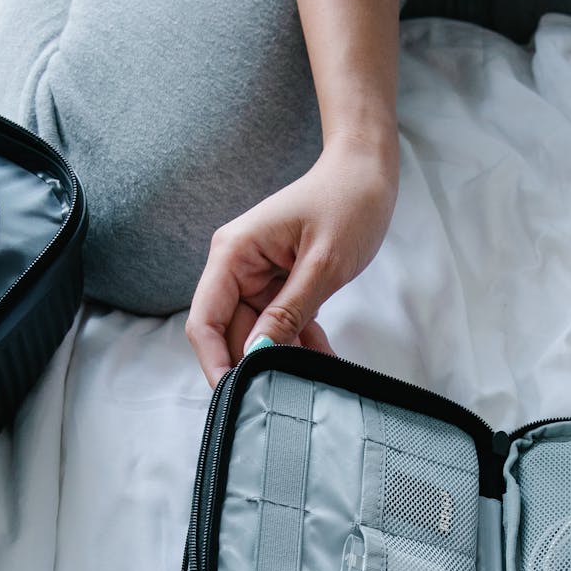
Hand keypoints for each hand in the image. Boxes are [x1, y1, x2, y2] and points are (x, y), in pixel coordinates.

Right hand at [186, 134, 398, 386]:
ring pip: (259, 336)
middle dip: (257, 365)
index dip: (214, 361)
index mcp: (234, 254)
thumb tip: (257, 353)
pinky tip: (324, 362)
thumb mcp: (323, 263)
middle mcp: (237, 268)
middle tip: (289, 395)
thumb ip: (290, 311)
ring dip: (285, 359)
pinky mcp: (279, 286)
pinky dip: (301, 345)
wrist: (366, 174)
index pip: (205, 320)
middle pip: (231, 334)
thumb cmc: (347, 203)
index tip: (235, 395)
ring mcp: (258, 278)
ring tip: (315, 380)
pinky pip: (281, 326)